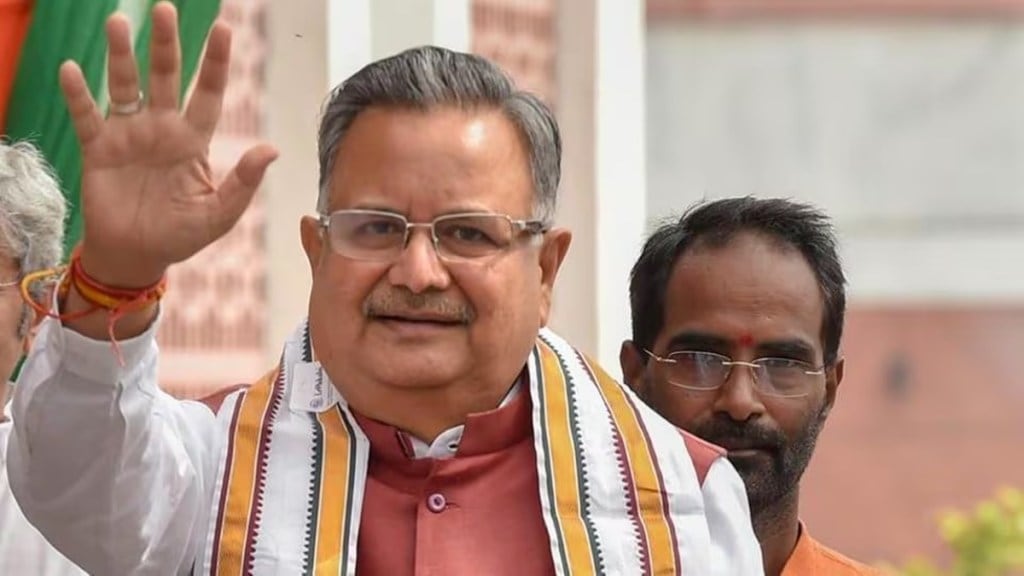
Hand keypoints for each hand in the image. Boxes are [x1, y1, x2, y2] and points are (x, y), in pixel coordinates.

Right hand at [60, 1, 277, 287]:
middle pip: (165, 77)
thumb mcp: (219, 215)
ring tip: (118, 22)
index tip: (224, 29)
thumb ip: (243, 183)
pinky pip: (87, 116)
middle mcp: (161, 128)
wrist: (136, 256)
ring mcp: (128, 135)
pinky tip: (73, 70)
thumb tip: (271, 149)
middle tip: (165, 9)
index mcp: (192, 140)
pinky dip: (79, 95)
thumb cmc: (180, 234)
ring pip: (124, 86)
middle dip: (166, 44)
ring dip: (120, 56)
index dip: (215, 63)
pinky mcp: (98, 149)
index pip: (208, 93)